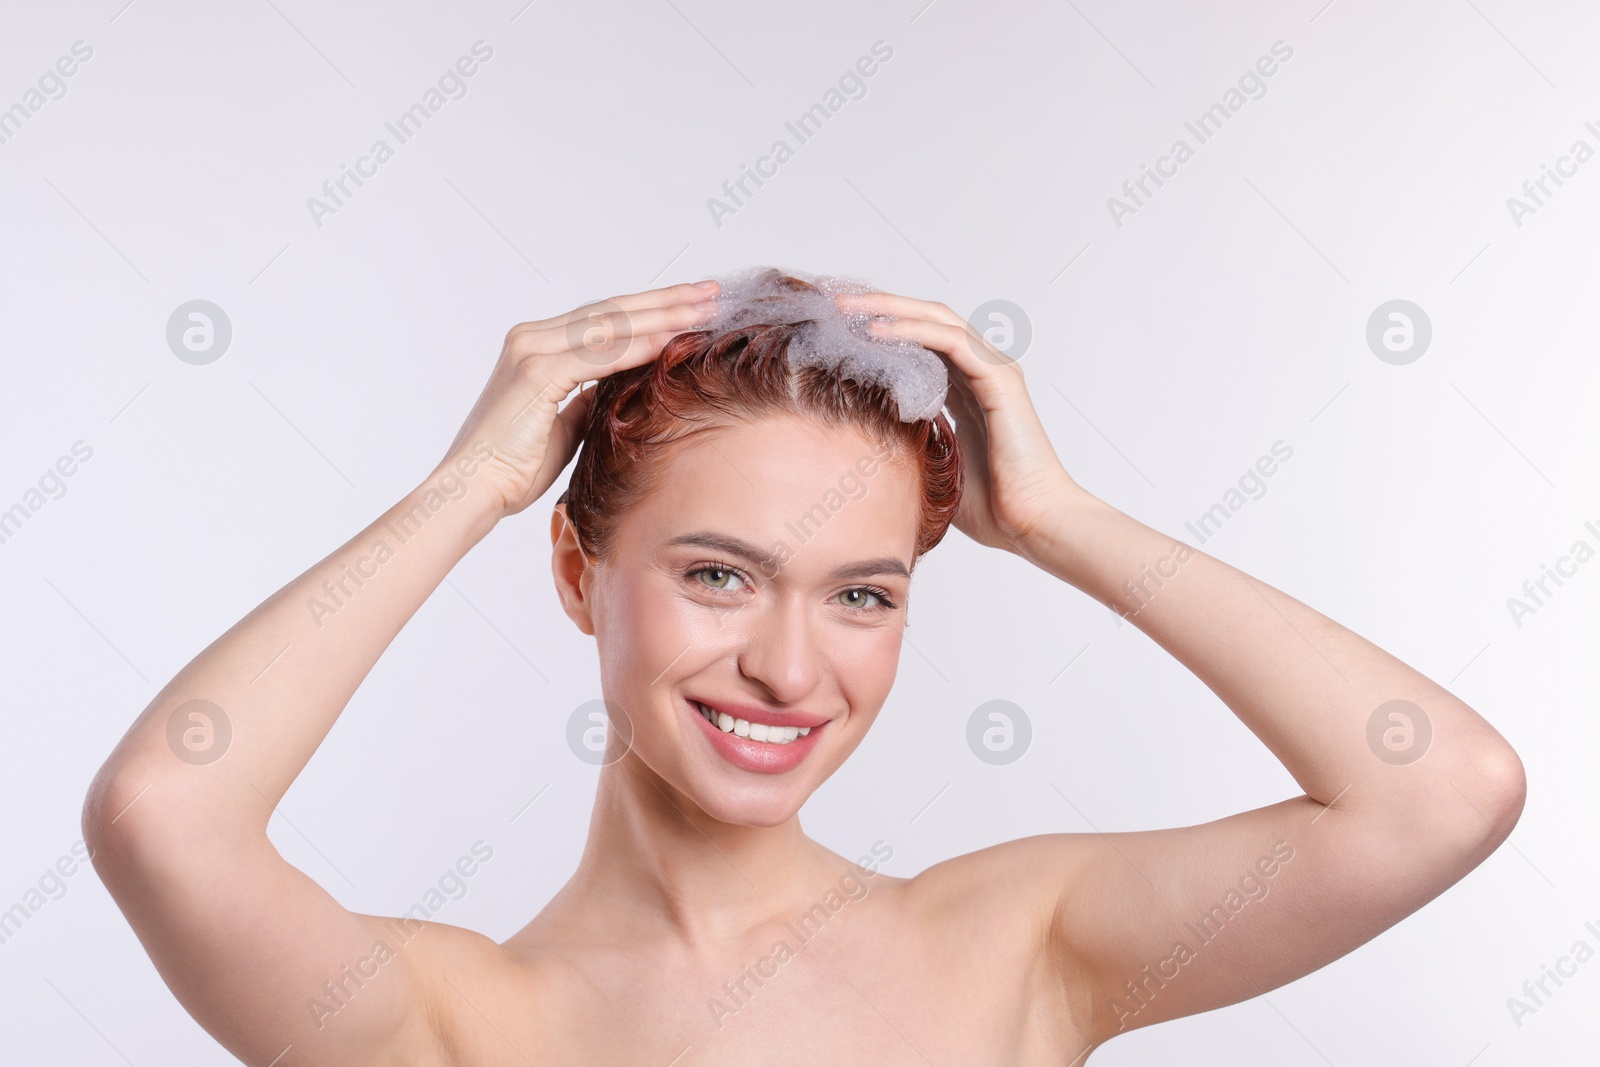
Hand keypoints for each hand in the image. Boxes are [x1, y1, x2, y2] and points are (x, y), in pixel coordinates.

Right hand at [441, 281, 718, 519]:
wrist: (474, 489)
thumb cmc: (514, 468)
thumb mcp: (565, 426)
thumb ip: (588, 399)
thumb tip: (618, 389)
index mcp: (536, 346)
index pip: (604, 318)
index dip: (650, 309)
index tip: (692, 304)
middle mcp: (532, 338)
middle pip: (612, 311)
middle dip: (666, 300)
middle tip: (713, 292)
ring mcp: (532, 350)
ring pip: (611, 324)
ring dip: (663, 314)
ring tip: (706, 307)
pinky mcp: (537, 372)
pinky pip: (602, 353)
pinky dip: (640, 345)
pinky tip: (674, 338)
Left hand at [835, 290, 1083, 555]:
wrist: (1032, 524)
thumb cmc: (992, 508)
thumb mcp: (933, 467)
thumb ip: (908, 444)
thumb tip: (862, 442)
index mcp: (965, 390)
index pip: (919, 342)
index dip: (881, 328)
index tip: (836, 328)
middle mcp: (980, 372)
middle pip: (925, 321)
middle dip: (878, 307)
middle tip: (834, 304)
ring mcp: (993, 371)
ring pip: (937, 320)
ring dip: (890, 309)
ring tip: (846, 307)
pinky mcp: (1000, 379)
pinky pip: (951, 341)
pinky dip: (913, 331)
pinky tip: (877, 332)